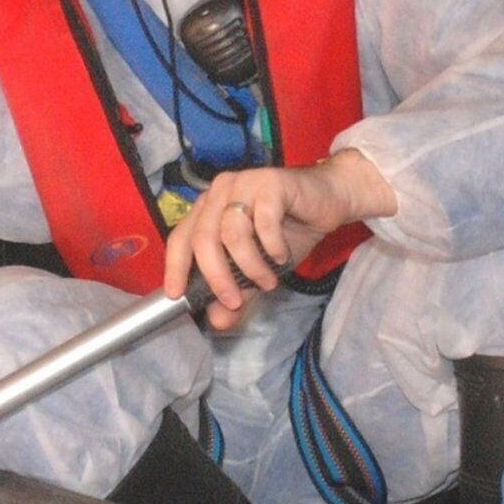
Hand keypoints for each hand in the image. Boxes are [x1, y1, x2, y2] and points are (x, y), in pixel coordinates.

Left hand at [159, 149, 396, 332]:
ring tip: (268, 281)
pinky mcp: (270, 182)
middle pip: (204, 239)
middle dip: (218, 277)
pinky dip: (272, 246)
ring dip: (250, 266)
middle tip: (236, 302)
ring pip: (233, 232)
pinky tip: (282, 255)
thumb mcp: (259, 269)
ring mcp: (244, 182)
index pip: (180, 237)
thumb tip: (218, 322)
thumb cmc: (289, 230)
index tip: (177, 295)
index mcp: (208, 208)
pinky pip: (264, 221)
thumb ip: (238, 292)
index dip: (175, 266)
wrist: (329, 200)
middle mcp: (220, 191)